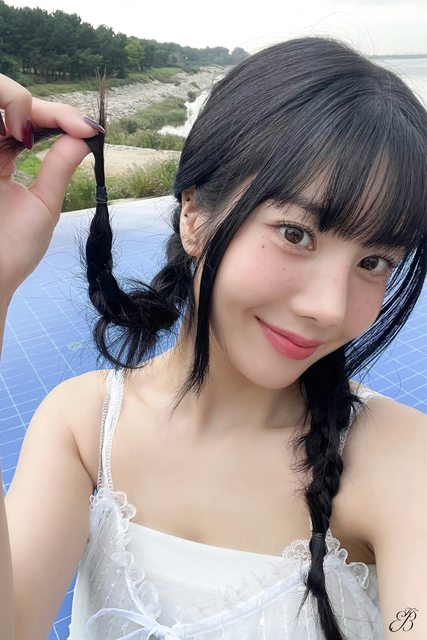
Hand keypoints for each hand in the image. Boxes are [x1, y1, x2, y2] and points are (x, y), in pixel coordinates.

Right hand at [0, 73, 101, 300]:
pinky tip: (17, 131)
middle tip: (64, 123)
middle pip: (5, 103)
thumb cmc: (12, 250)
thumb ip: (59, 168)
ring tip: (33, 129)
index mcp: (1, 158)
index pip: (27, 120)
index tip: (89, 129)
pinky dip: (0, 118)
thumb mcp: (43, 204)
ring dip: (14, 102)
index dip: (58, 116)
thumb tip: (85, 136)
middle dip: (31, 103)